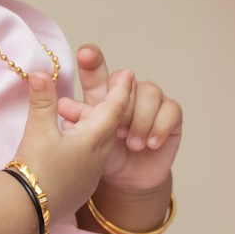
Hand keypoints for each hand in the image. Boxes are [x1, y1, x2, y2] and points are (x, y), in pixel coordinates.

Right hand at [12, 69, 130, 214]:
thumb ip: (43, 100)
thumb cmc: (35, 168)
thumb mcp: (38, 130)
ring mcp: (92, 174)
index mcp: (94, 138)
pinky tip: (77, 146)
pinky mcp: (82, 187)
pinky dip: (89, 146)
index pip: (114, 108)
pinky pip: (92, 160)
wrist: (28, 211)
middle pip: (110, 126)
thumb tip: (40, 73)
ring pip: (101, 143)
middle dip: (111, 107)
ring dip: (98, 128)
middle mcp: (99, 156)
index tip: (129, 75)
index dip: (121, 90)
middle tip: (112, 91)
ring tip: (90, 116)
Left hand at [55, 44, 182, 196]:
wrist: (128, 179)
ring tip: (133, 143)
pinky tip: (151, 143)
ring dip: (140, 120)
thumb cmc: (105, 157)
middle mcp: (127, 91)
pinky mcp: (171, 114)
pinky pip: (170, 109)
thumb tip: (64, 106)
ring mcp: (151, 101)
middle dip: (123, 105)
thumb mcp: (89, 140)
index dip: (91, 59)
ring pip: (150, 92)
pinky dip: (160, 127)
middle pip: (126, 80)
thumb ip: (79, 121)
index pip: (96, 70)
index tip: (85, 54)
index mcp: (102, 94)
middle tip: (118, 132)